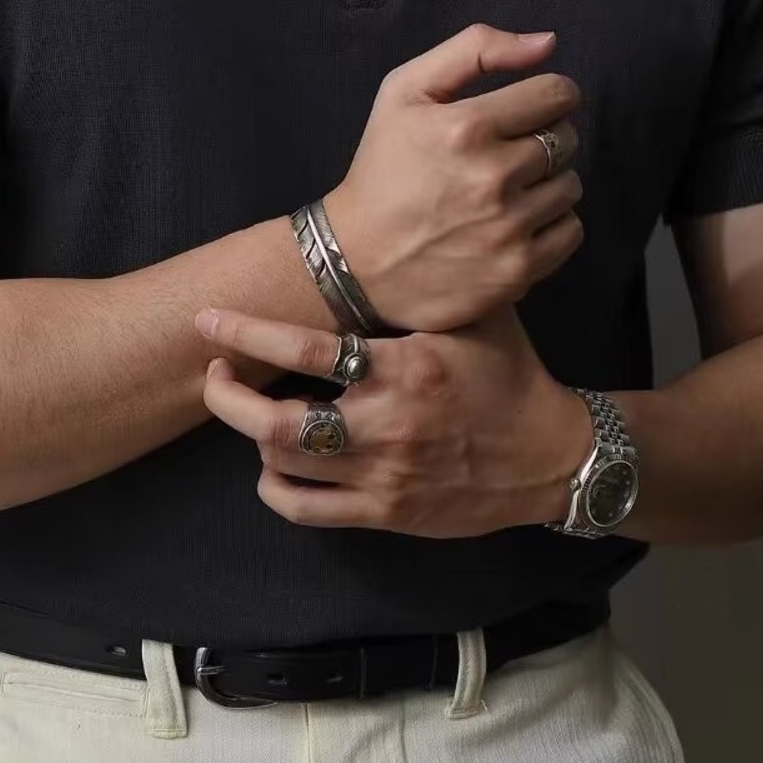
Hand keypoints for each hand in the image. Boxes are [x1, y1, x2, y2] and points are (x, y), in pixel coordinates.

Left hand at [194, 300, 591, 537]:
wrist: (553, 456)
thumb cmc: (511, 377)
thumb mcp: (473, 319)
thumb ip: (421, 294)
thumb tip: (366, 252)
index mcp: (403, 366)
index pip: (304, 350)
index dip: (246, 333)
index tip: (208, 321)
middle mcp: (386, 423)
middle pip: (273, 423)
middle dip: (227, 398)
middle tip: (216, 376)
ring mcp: (382, 473)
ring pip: (282, 465)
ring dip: (254, 437)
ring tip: (255, 414)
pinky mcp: (384, 511)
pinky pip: (305, 510)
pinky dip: (276, 488)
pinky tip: (279, 466)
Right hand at [322, 23, 584, 333]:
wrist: (356, 261)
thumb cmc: (382, 169)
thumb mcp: (405, 90)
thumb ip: (475, 50)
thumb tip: (548, 44)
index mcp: (465, 127)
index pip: (556, 95)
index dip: (548, 96)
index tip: (530, 109)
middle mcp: (492, 179)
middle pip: (567, 139)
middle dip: (544, 138)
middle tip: (508, 153)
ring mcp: (507, 229)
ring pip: (570, 186)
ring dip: (548, 183)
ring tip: (508, 190)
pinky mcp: (516, 271)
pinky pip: (571, 231)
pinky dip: (552, 224)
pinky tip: (517, 222)